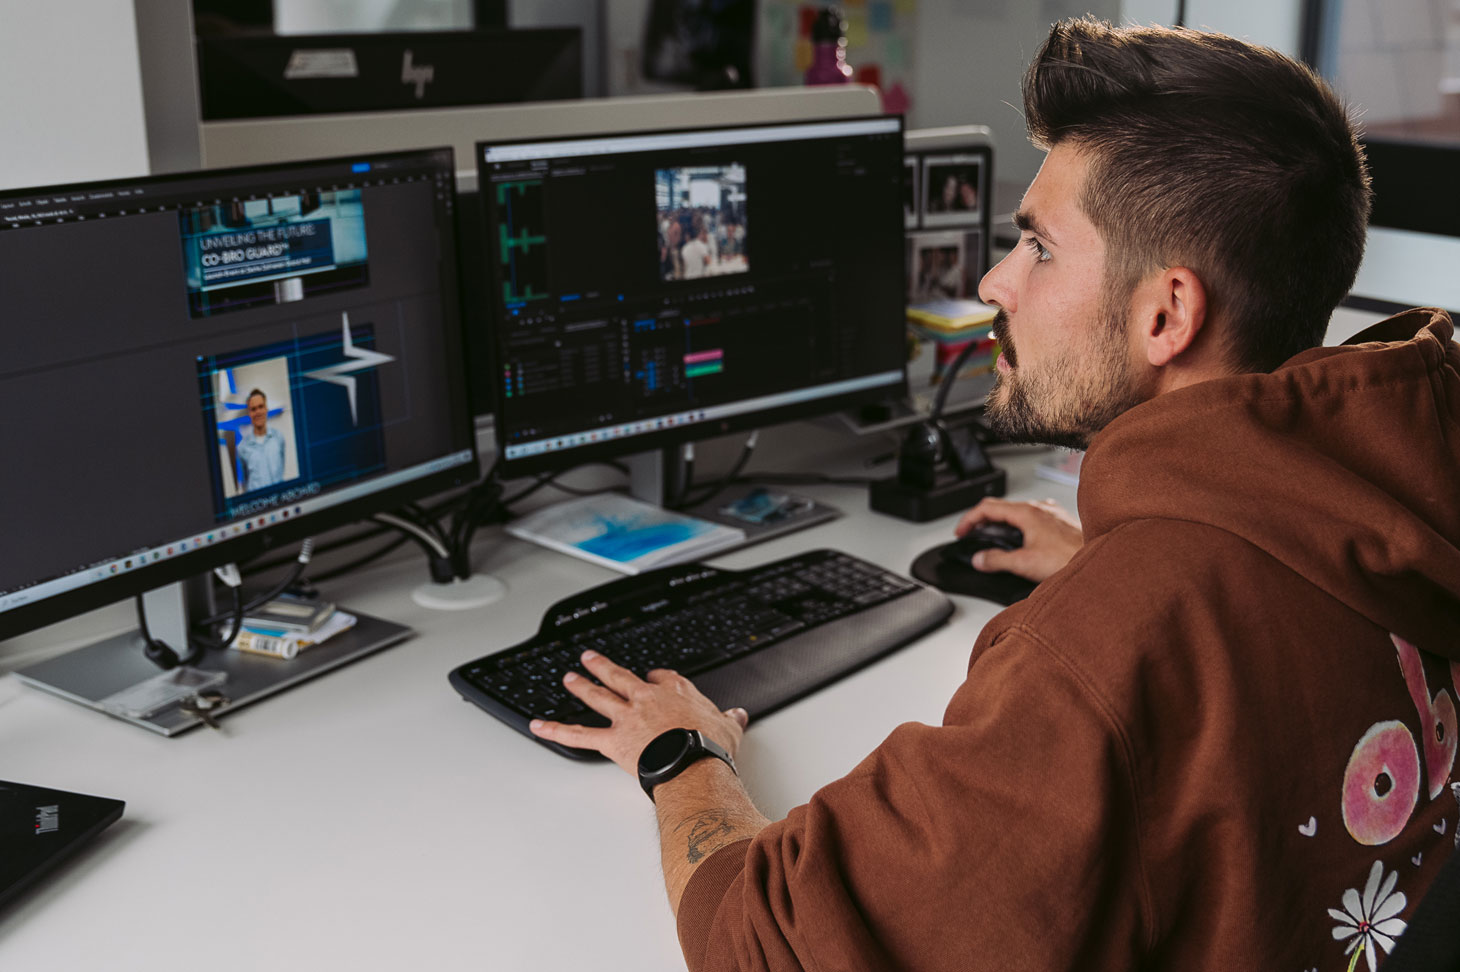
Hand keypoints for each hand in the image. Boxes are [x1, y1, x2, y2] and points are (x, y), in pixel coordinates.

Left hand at [529, 650, 749, 775]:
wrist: (693, 764)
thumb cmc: (710, 747)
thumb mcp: (729, 729)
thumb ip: (730, 720)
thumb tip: (739, 716)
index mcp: (676, 693)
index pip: (662, 678)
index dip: (655, 678)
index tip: (652, 678)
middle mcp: (646, 700)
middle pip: (621, 677)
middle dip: (604, 667)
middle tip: (591, 658)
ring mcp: (627, 719)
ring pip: (598, 697)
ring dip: (581, 686)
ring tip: (569, 677)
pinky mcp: (612, 741)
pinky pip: (578, 735)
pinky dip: (556, 731)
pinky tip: (539, 726)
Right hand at [954, 497, 1082, 582]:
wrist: (1101, 563)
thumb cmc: (1071, 559)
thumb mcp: (1025, 563)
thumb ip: (997, 560)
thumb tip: (980, 558)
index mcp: (1027, 512)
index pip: (986, 507)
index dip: (968, 520)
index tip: (961, 532)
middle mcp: (1039, 508)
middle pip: (1000, 507)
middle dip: (981, 521)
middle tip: (972, 535)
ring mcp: (1051, 513)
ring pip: (1017, 512)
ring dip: (1001, 523)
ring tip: (994, 539)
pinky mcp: (1060, 522)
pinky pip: (1032, 518)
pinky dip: (1019, 526)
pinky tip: (1022, 541)